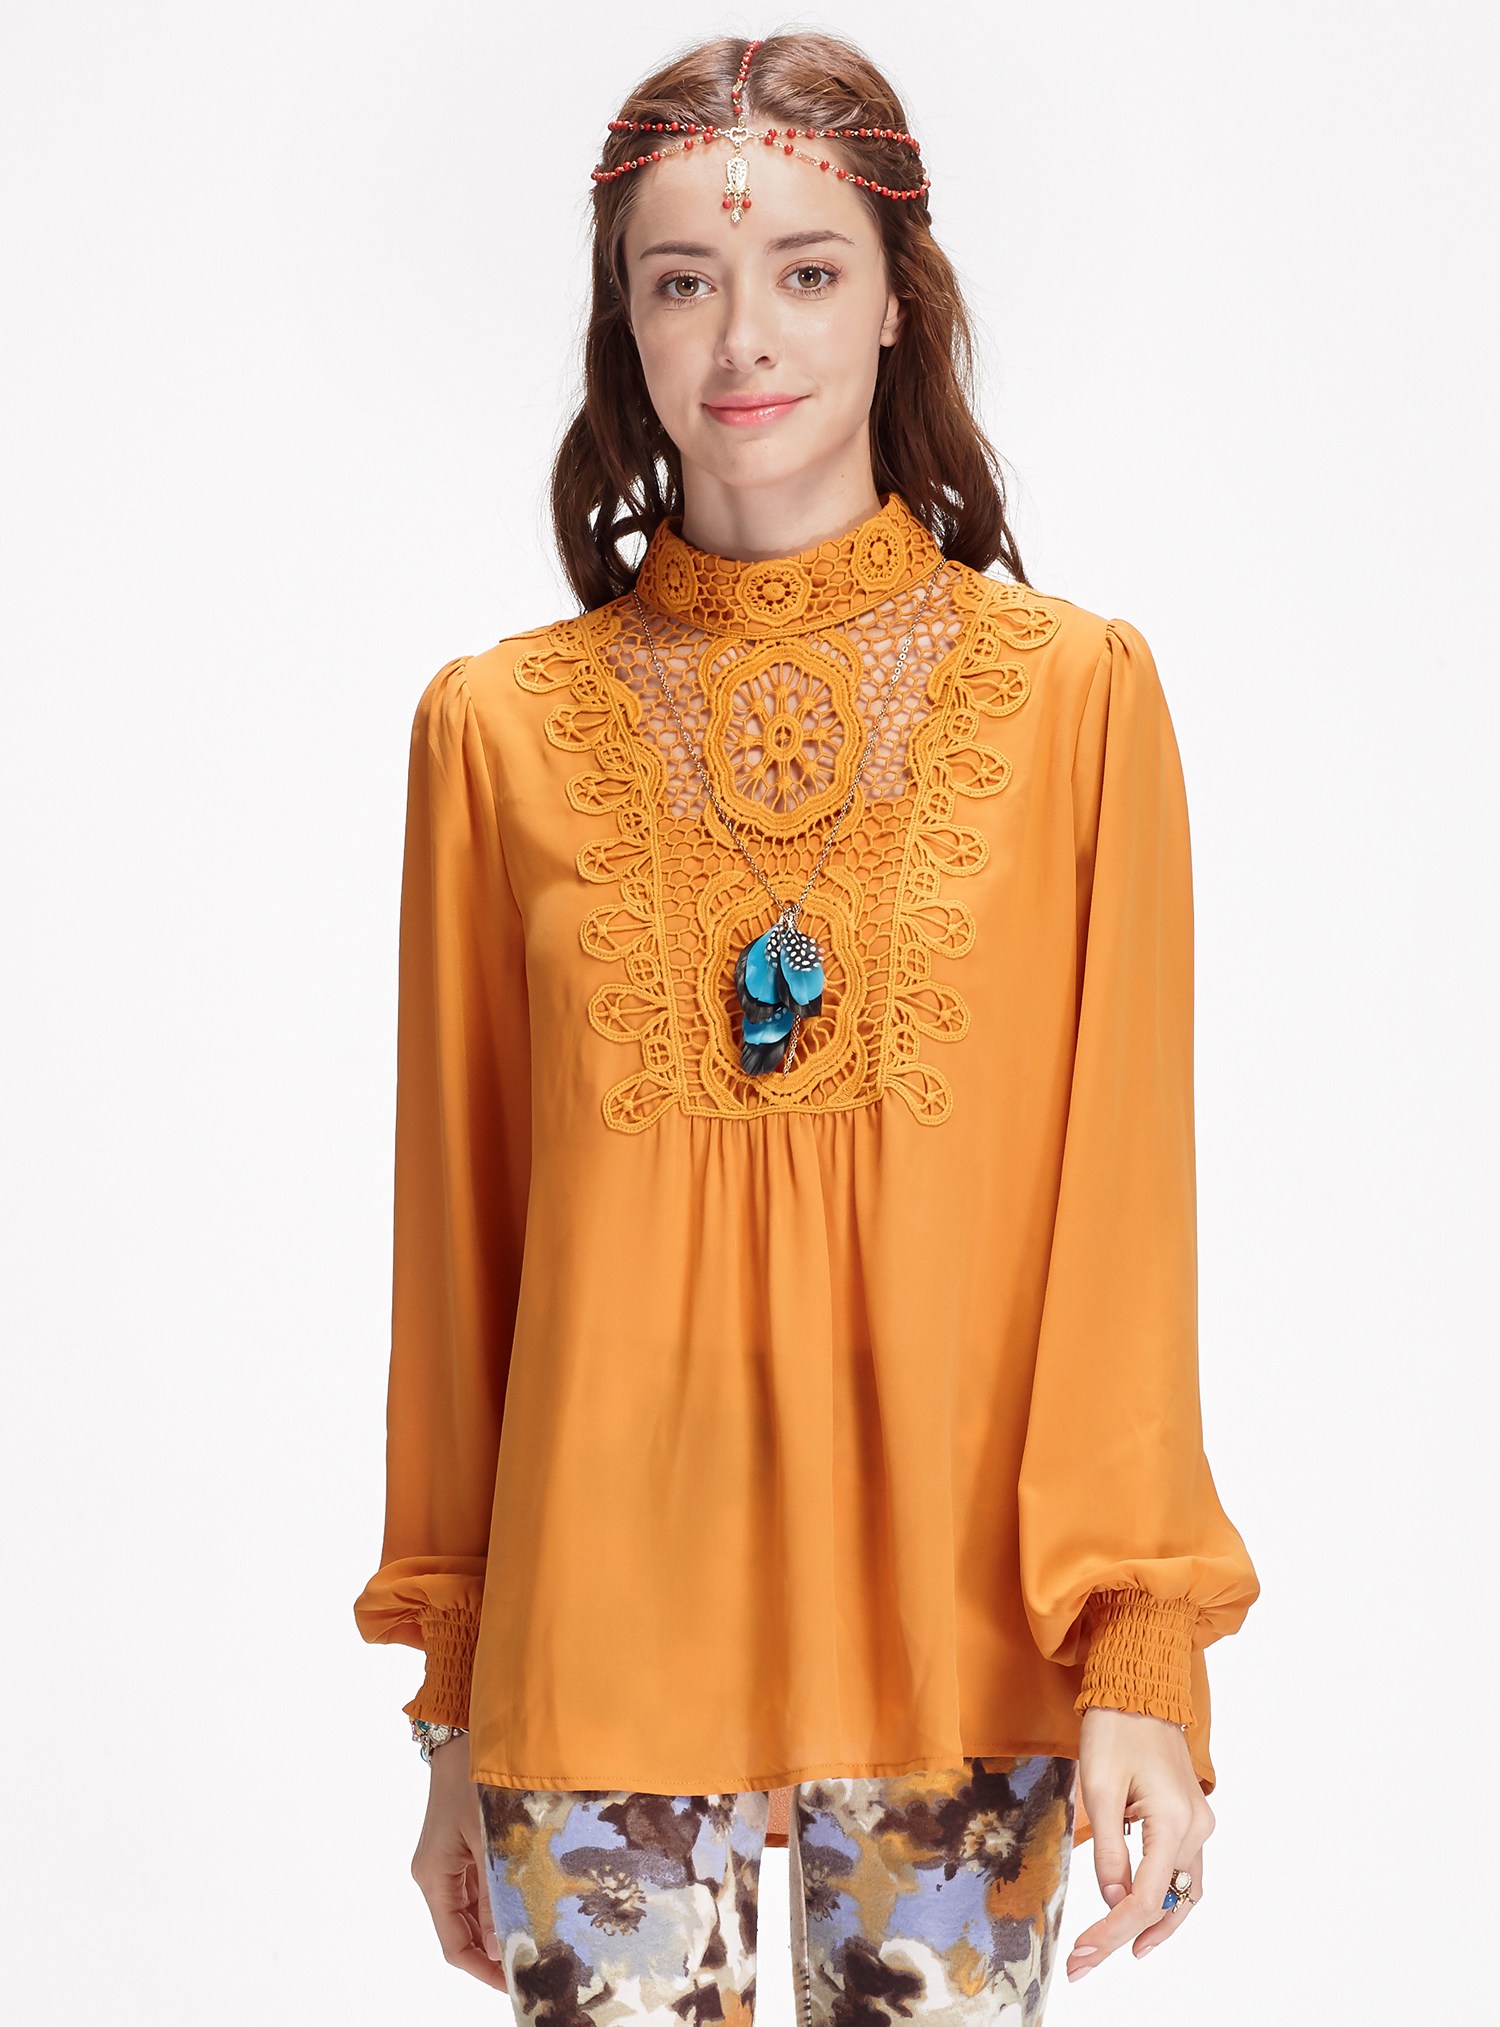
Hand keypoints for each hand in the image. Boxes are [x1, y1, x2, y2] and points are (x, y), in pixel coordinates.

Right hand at [409, 1735, 508, 1990]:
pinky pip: (478, 1888)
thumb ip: (495, 1891)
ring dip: (499, 1925)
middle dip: (494, 1950)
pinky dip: (499, 1901)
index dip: (481, 1969)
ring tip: (535, 1937)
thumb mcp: (489, 1838)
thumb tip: (501, 1944)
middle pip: (463, 1931)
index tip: (512, 1984)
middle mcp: (435, 1876)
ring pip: (473, 1911)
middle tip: (533, 1962)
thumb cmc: (474, 1781)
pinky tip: (526, 1904)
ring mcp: (447, 1863)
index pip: (454, 1944)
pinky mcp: (460, 1850)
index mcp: (434, 1878)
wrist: (464, 1736)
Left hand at [1066, 1705, 1214, 1982]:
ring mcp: (1199, 1822)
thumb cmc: (1115, 1728)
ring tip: (1116, 1950)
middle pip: (1167, 1902)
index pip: (1146, 1897)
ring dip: (1153, 1924)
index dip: (1113, 1930)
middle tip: (1087, 1962)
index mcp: (1175, 1821)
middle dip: (1127, 1936)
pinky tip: (1142, 1914)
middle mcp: (1196, 1827)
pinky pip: (1184, 1871)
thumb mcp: (1098, 1788)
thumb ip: (1108, 1849)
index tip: (1083, 1951)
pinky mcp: (1192, 1815)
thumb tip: (1113, 1899)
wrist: (1140, 1686)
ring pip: (1183, 1893)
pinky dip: (1165, 1898)